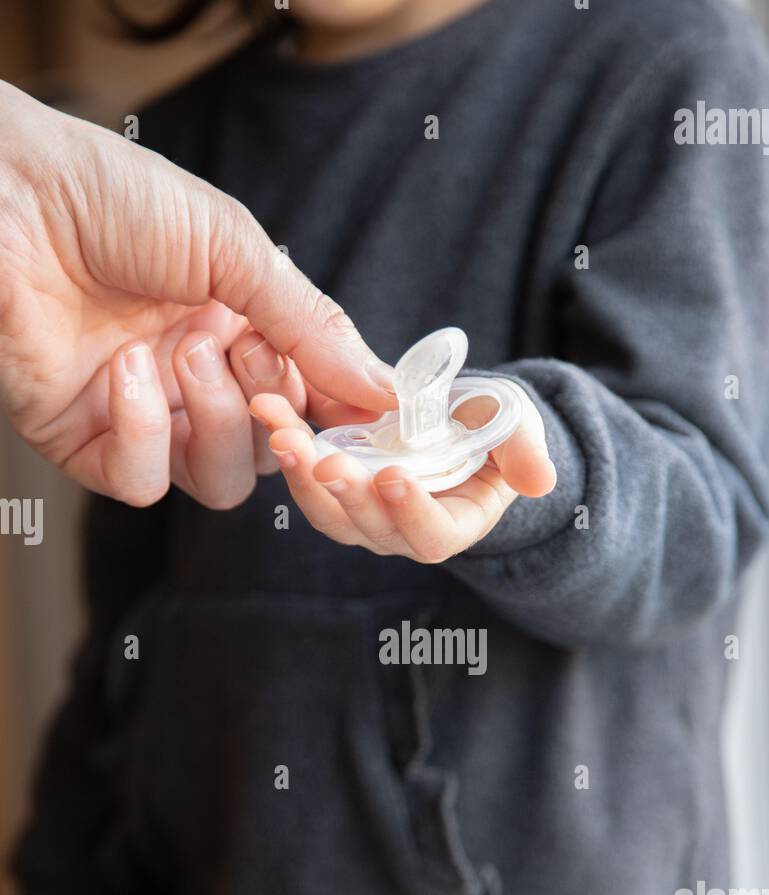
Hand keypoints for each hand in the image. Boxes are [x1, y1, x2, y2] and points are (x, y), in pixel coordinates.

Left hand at [0, 81, 394, 507]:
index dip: (332, 414)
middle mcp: (194, 380)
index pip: (307, 402)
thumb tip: (387, 393)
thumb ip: (311, 326)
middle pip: (269, 454)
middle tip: (253, 360)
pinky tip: (127, 368)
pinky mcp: (82, 440)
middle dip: (274, 416)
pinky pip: (141, 483)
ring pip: (216, 482)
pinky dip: (144, 434)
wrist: (7, 193)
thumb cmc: (111, 196)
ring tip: (187, 352)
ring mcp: (141, 416)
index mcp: (238, 330)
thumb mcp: (234, 248)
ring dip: (216, 424)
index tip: (361, 414)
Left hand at [249, 384, 556, 561]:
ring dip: (302, 474)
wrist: (451, 414)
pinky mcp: (329, 483)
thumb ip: (524, 452)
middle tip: (324, 461)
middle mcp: (400, 529)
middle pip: (368, 527)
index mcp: (451, 523)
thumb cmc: (490, 424)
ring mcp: (360, 511)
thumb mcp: (516, 427)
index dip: (413, 512)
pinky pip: (304, 475)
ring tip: (283, 433)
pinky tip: (268, 410)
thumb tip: (539, 482)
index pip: (431, 535)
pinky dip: (287, 445)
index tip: (394, 477)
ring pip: (326, 508)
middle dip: (346, 494)